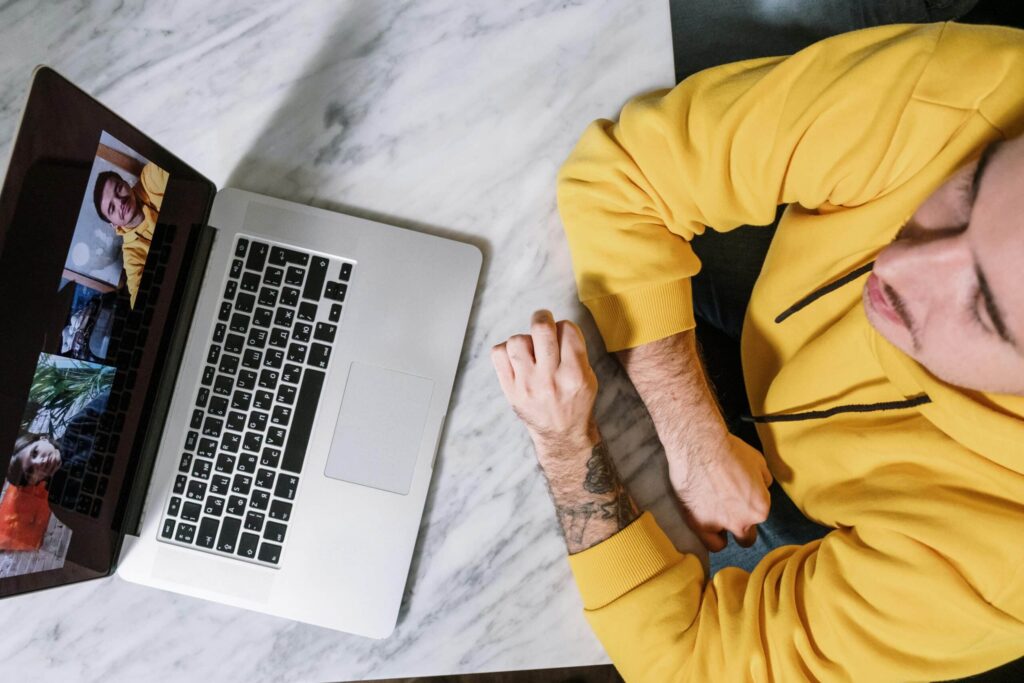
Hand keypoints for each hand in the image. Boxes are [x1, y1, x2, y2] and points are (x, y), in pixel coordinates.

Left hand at [490, 310, 598, 460]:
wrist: (560, 434)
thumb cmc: (575, 402)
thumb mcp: (589, 377)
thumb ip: (575, 351)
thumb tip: (556, 325)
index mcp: (574, 374)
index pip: (567, 329)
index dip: (564, 326)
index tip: (562, 333)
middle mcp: (550, 378)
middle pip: (541, 329)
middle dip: (542, 317)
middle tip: (543, 321)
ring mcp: (527, 384)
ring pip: (517, 340)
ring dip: (525, 339)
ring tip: (531, 349)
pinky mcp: (510, 389)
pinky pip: (498, 354)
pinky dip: (506, 350)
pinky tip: (517, 359)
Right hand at [669, 432, 772, 551]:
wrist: (700, 446)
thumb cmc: (729, 450)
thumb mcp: (758, 461)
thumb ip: (763, 481)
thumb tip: (762, 486)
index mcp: (761, 508)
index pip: (759, 516)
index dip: (749, 507)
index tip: (740, 498)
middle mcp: (743, 521)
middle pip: (746, 536)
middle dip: (739, 524)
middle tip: (728, 509)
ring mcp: (720, 525)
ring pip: (726, 542)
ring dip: (723, 531)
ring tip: (714, 514)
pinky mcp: (698, 524)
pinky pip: (710, 542)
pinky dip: (709, 537)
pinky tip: (706, 523)